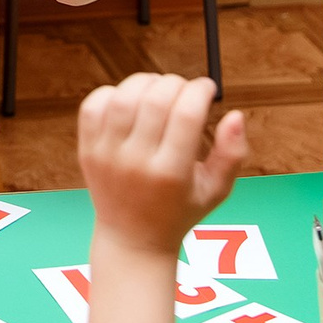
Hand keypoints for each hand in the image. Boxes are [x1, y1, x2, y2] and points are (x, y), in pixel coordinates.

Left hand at [80, 74, 248, 260]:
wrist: (132, 239)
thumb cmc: (180, 210)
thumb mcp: (216, 190)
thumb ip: (232, 153)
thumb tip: (235, 114)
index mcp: (171, 173)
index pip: (187, 114)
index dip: (200, 90)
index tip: (208, 88)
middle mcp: (136, 163)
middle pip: (156, 100)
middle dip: (177, 83)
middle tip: (185, 90)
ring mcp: (107, 156)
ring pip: (124, 97)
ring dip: (146, 82)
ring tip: (159, 91)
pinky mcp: (87, 150)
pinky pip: (94, 105)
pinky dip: (113, 92)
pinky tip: (131, 101)